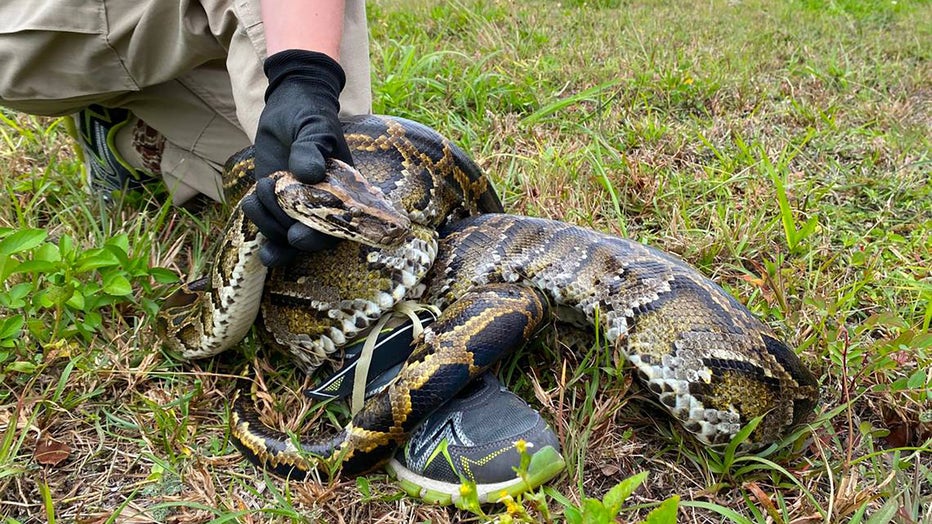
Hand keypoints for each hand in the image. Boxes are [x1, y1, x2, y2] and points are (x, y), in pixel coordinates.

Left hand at [242, 49, 351, 266]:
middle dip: (287, 234)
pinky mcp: (275, 202)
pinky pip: (267, 224)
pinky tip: (251, 202)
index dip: (319, 238)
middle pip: (309, 239)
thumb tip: (309, 174)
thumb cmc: (310, 114)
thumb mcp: (313, 126)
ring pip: (284, 235)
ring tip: (261, 189)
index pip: (337, 227)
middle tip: (271, 210)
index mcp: (343, 192)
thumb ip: (311, 148)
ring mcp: (297, 206)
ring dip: (268, 222)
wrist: (289, 106)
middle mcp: (323, 205)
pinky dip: (257, 220)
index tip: (297, 237)